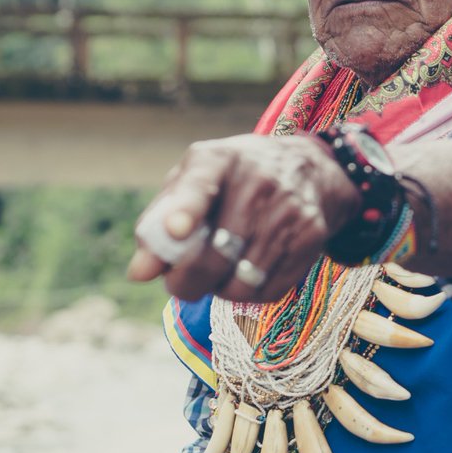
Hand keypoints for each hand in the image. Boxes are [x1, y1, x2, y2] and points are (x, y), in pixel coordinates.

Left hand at [127, 134, 360, 301]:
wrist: (310, 170)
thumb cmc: (234, 182)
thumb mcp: (193, 184)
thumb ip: (158, 223)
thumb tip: (140, 274)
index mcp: (218, 159)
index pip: (200, 184)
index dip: (186, 209)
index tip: (174, 230)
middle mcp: (259, 181)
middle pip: (215, 255)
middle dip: (186, 282)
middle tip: (180, 284)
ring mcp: (290, 210)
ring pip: (241, 281)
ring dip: (220, 289)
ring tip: (218, 273)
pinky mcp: (312, 236)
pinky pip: (269, 290)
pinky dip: (250, 293)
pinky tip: (247, 273)